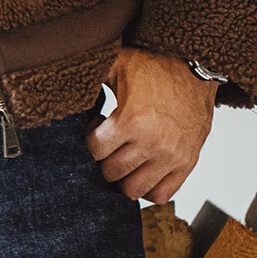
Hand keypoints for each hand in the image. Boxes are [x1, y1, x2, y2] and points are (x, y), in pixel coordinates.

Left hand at [84, 46, 216, 203]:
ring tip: (126, 155)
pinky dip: (149, 187)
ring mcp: (172, 156)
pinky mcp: (188, 162)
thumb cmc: (155, 64)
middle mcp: (153, 143)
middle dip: (105, 157)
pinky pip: (162, 194)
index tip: (98, 127)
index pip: (94, 151)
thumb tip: (61, 82)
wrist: (195, 66)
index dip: (90, 139)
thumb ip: (91, 76)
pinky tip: (143, 168)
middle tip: (111, 141)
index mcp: (131, 120)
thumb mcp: (117, 63)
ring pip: (134, 189)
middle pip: (112, 173)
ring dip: (124, 175)